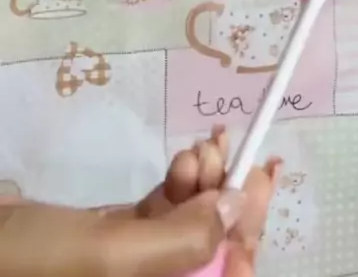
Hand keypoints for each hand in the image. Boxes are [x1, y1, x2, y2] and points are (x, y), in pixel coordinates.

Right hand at [0, 127, 278, 276]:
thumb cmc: (37, 264)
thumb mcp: (111, 257)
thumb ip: (182, 239)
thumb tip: (237, 207)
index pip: (227, 275)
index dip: (250, 231)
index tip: (265, 177)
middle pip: (213, 245)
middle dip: (226, 196)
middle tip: (227, 149)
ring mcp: (135, 263)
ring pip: (188, 222)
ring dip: (202, 181)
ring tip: (198, 148)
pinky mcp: (114, 237)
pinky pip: (161, 211)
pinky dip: (177, 183)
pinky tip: (182, 159)